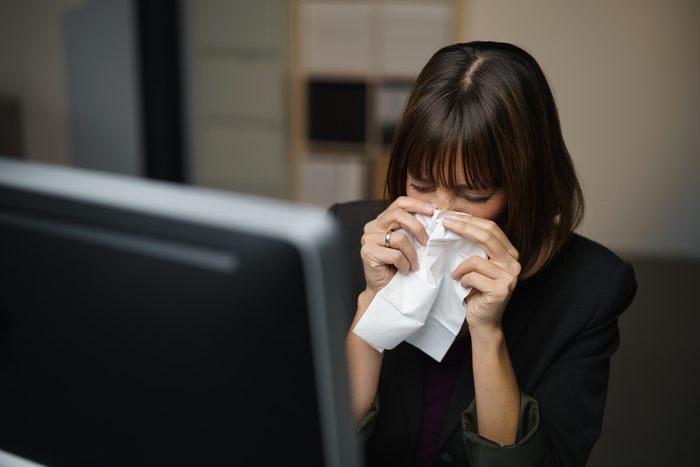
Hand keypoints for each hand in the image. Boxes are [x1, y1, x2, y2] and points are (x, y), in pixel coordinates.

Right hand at [360, 196, 433, 294]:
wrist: (385, 289)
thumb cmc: (399, 266)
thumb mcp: (408, 243)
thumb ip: (413, 229)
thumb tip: (435, 217)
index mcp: (382, 221)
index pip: (399, 203)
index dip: (416, 204)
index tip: (432, 210)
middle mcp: (372, 227)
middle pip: (398, 215)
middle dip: (417, 227)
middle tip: (426, 242)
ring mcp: (368, 239)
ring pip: (399, 238)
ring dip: (412, 254)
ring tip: (413, 265)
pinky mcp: (368, 253)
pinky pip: (395, 255)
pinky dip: (404, 264)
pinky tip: (403, 270)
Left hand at [442, 216, 520, 331]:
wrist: (484, 321)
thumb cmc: (477, 291)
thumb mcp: (478, 266)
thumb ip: (476, 248)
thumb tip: (455, 223)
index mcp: (510, 254)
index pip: (492, 229)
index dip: (471, 220)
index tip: (451, 217)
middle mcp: (513, 263)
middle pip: (487, 236)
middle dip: (463, 227)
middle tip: (445, 223)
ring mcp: (509, 277)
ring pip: (476, 260)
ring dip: (460, 267)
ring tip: (456, 275)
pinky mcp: (500, 290)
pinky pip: (473, 277)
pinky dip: (462, 280)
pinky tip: (462, 286)